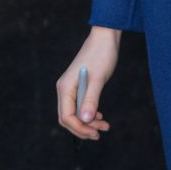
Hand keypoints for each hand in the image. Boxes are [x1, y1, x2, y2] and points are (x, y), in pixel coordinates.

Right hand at [56, 26, 120, 140]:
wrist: (105, 37)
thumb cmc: (101, 55)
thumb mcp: (98, 79)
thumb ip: (91, 99)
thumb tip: (85, 120)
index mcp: (65, 88)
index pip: (67, 117)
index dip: (80, 128)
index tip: (95, 132)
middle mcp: (65, 89)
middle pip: (68, 118)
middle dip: (83, 128)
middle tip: (100, 132)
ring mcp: (71, 88)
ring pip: (75, 113)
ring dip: (88, 122)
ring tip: (104, 125)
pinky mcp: (79, 86)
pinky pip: (80, 106)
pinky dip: (89, 113)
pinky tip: (99, 115)